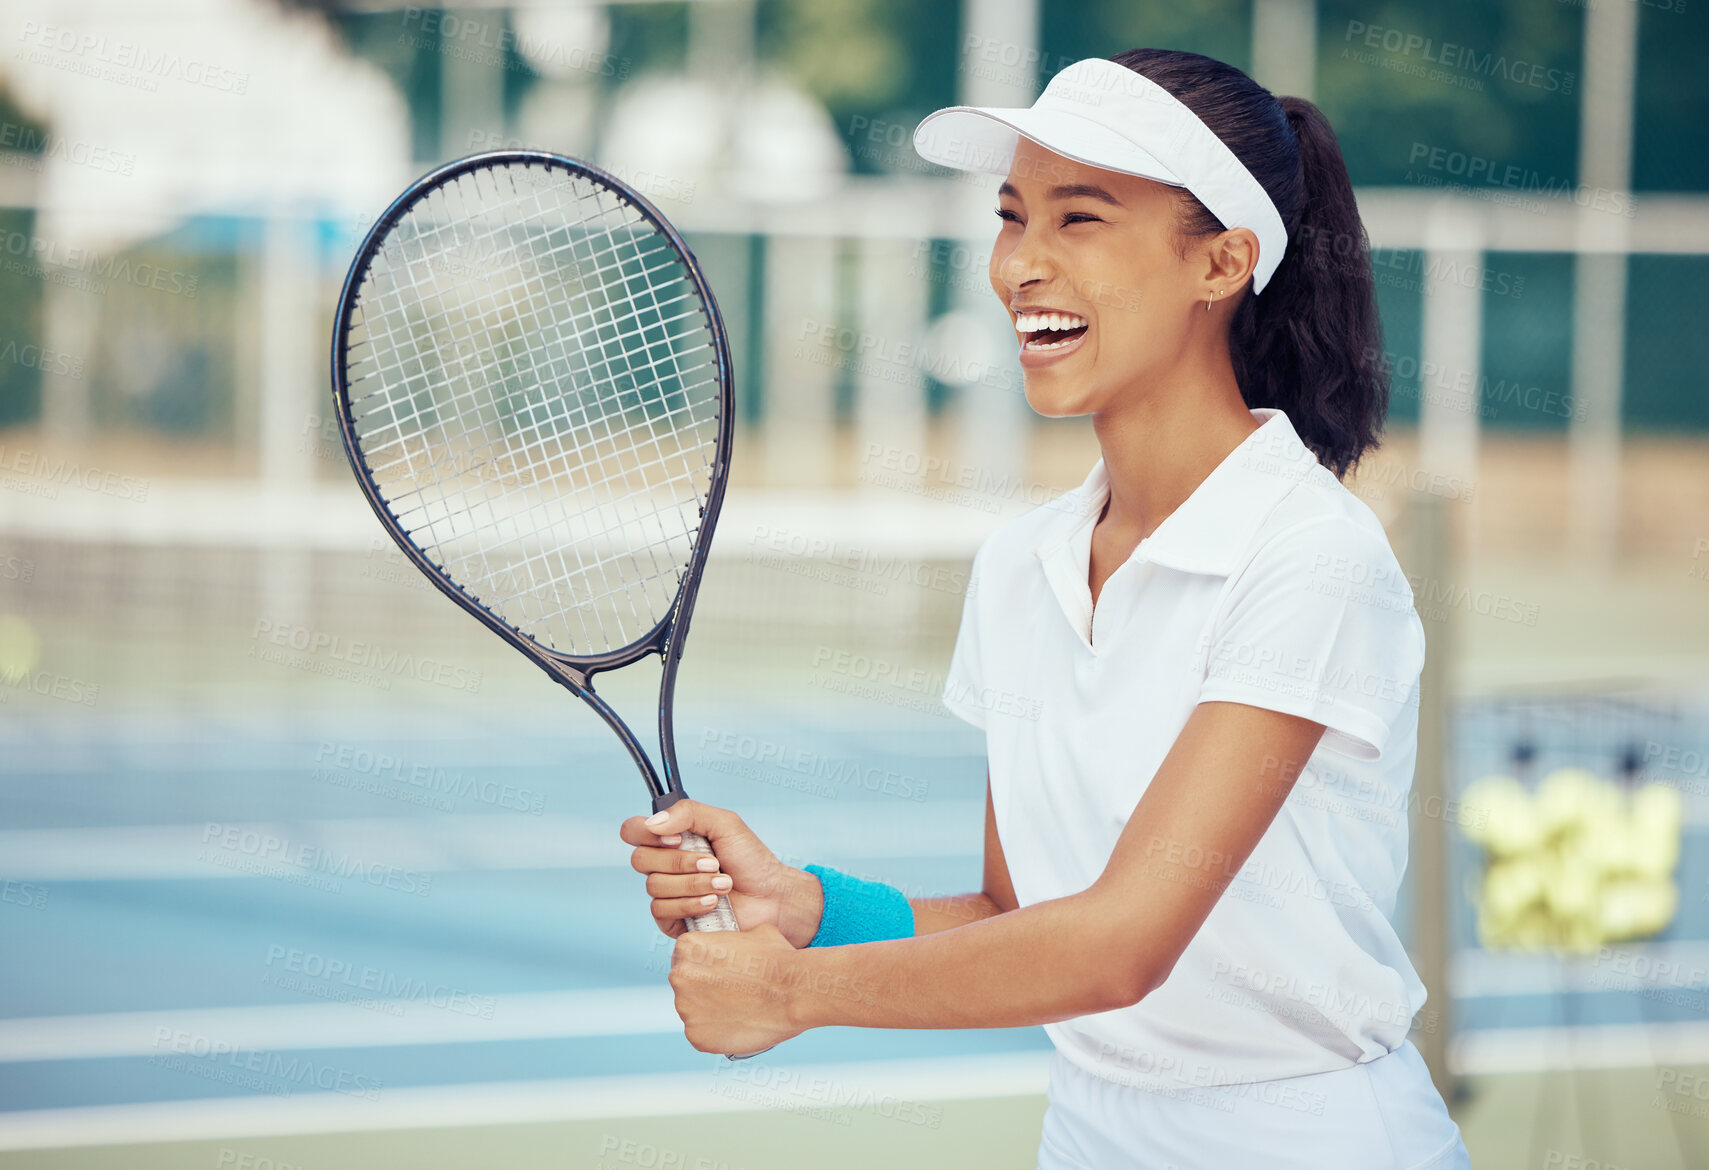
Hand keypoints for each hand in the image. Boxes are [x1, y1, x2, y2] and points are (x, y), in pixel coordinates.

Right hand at [619, 799, 823, 945]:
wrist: (772, 898)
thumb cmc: (751, 860)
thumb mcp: (725, 824)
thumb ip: (688, 813)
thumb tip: (652, 823)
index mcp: (671, 839)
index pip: (632, 831)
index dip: (645, 833)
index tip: (676, 838)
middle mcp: (664, 865)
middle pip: (640, 860)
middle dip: (680, 862)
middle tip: (714, 863)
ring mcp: (667, 893)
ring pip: (654, 886)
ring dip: (693, 883)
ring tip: (724, 884)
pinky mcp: (672, 920)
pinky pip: (661, 910)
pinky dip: (690, 904)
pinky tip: (713, 903)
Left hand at [669, 923, 808, 1054]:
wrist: (793, 992)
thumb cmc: (777, 958)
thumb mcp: (753, 932)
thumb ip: (732, 939)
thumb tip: (737, 943)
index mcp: (687, 947)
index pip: (686, 957)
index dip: (706, 964)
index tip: (722, 971)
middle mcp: (678, 977)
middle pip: (686, 984)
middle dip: (705, 988)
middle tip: (732, 992)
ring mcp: (685, 1010)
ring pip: (694, 1011)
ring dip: (710, 1011)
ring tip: (738, 1010)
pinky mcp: (696, 1037)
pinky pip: (702, 1034)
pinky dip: (717, 1033)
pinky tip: (737, 1025)